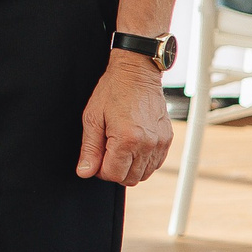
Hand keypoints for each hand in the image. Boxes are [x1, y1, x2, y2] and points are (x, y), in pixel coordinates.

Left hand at [77, 57, 171, 186]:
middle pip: (129, 179)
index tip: (96, 157)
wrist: (136, 73)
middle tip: (106, 153)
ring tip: (119, 148)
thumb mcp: (92, 118)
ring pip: (144, 174)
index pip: (113, 175)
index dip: (100, 170)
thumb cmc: (113, 91)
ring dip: (129, 168)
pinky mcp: (167, 139)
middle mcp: (147, 144)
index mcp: (127, 140)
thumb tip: (85, 172)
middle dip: (114, 171)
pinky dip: (143, 162)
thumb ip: (89, 149)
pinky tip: (133, 147)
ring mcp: (159, 143)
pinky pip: (155, 164)